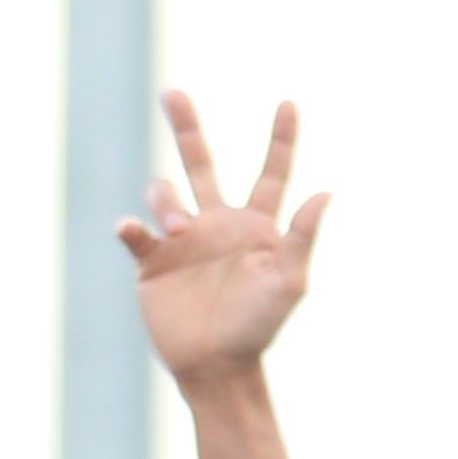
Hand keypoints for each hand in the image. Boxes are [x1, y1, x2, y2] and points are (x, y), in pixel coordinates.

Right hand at [118, 93, 327, 383]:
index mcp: (257, 226)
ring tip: (177, 228)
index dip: (282, 140)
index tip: (289, 103)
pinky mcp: (152, 259)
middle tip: (173, 93)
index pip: (272, 174)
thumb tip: (326, 193)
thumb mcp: (289, 282)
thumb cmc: (259, 326)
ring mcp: (183, 240)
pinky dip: (132, 226)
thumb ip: (301, 237)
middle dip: (186, 127)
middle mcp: (218, 224)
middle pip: (201, 163)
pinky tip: (136, 231)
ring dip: (166, 201)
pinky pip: (134, 231)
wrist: (217, 365)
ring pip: (165, 193)